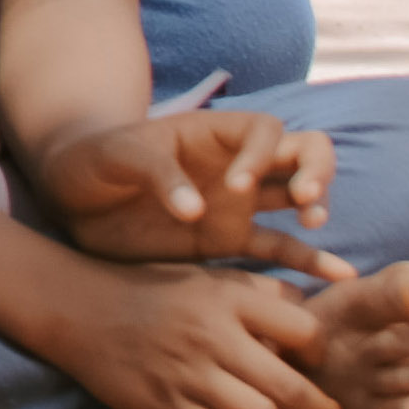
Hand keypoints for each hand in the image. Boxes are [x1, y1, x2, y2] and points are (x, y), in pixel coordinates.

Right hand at [18, 256, 345, 408]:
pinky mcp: (165, 405)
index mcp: (230, 299)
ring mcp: (188, 375)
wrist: (81, 308)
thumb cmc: (155, 290)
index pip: (305, 330)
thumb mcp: (208, 276)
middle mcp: (214, 337)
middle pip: (291, 388)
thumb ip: (260, 290)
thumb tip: (310, 312)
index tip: (312, 359)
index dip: (319, 350)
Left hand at [37, 111, 348, 273]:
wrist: (71, 199)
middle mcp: (237, 164)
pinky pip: (279, 248)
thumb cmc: (92, 161)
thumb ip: (156, 173)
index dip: (264, 154)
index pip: (266, 130)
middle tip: (303, 202)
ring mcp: (239, 203)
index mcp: (213, 133)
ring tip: (314, 227)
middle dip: (315, 173)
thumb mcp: (116, 156)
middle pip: (303, 154)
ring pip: (299, 199)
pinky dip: (309, 261)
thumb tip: (195, 210)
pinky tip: (337, 278)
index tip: (238, 185)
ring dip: (316, 208)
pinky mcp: (230, 240)